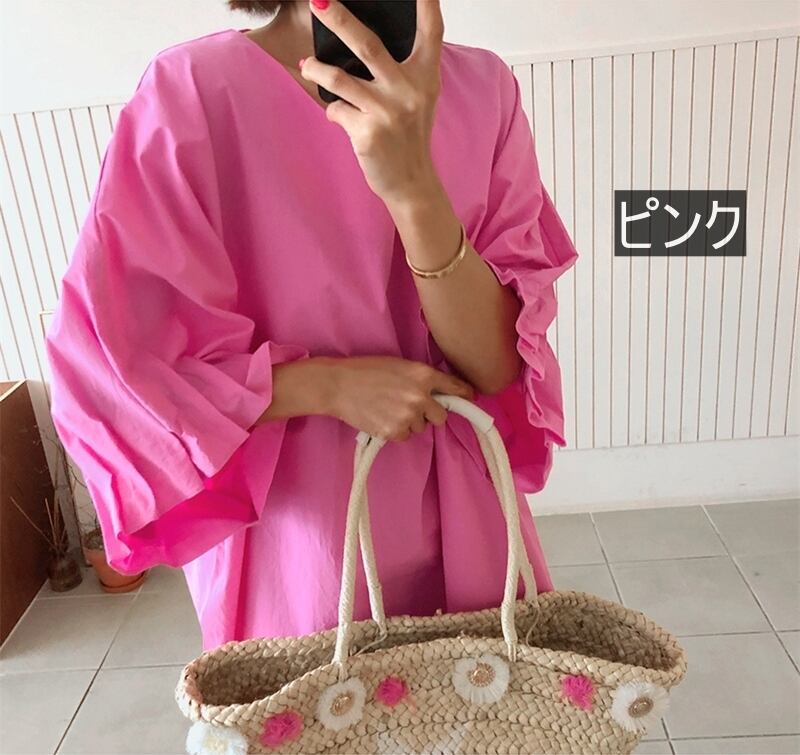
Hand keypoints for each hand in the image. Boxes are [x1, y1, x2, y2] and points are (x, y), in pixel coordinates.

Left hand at [301, 0, 444, 204]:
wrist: (411, 182)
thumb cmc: (410, 136)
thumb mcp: (419, 98)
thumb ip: (403, 71)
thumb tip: (361, 40)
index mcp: (426, 76)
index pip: (431, 30)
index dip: (427, 3)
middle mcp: (409, 90)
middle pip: (368, 44)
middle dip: (339, 19)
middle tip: (319, 2)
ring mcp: (387, 111)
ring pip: (339, 78)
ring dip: (316, 70)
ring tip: (306, 64)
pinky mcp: (368, 132)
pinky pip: (336, 110)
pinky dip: (333, 111)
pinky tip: (340, 117)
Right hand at [327, 355, 474, 441]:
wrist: (338, 385)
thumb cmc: (366, 370)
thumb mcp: (400, 364)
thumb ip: (423, 378)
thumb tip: (442, 393)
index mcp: (423, 375)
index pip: (456, 389)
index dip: (465, 395)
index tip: (470, 399)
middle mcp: (420, 397)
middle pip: (441, 416)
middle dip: (431, 413)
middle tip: (413, 406)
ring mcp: (407, 416)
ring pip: (422, 427)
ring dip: (411, 422)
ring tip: (390, 408)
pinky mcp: (393, 432)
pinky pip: (405, 436)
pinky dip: (397, 430)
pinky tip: (382, 418)